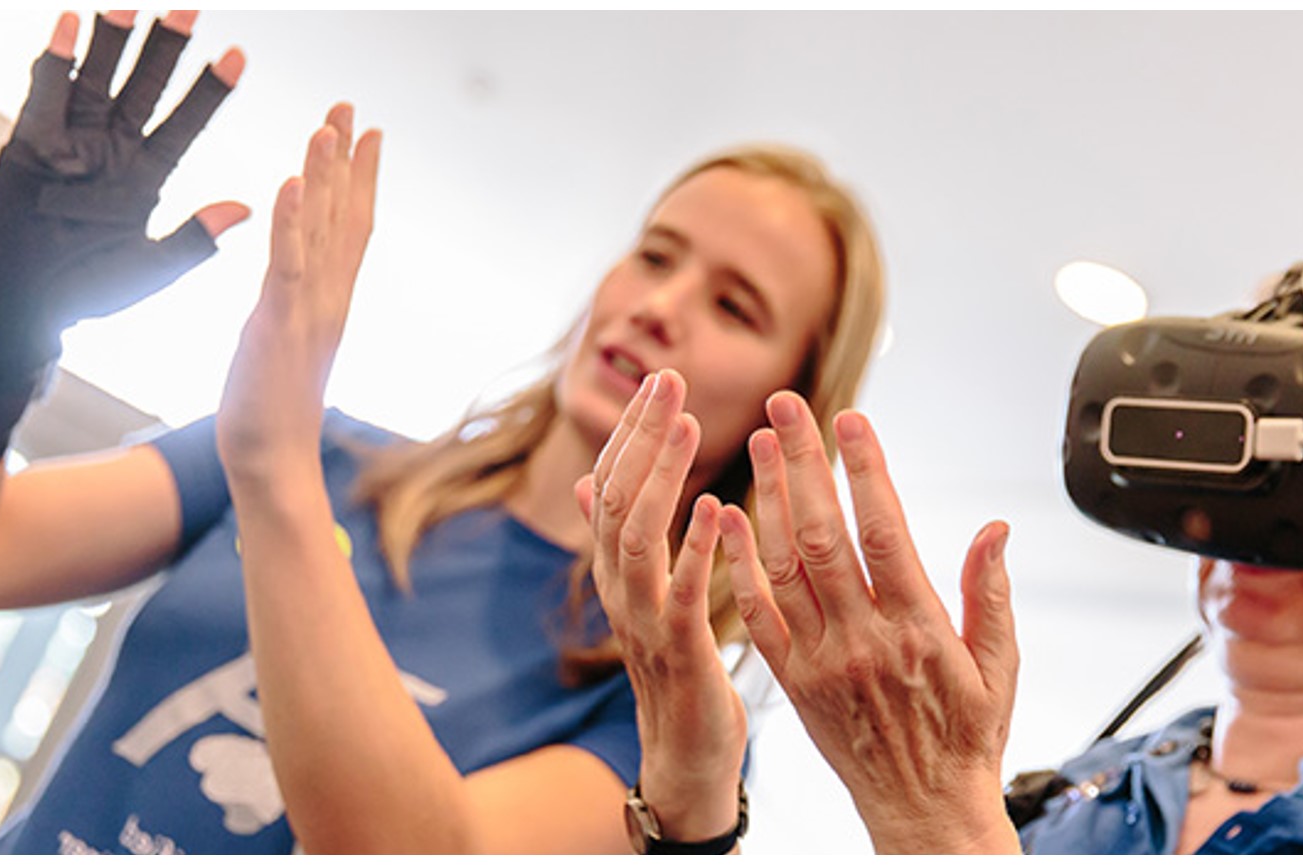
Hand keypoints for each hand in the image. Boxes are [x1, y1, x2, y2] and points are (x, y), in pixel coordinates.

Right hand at [0, 10, 251, 472]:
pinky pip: (44, 93)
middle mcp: (109, 150)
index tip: (238, 56)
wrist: (17, 306)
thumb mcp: (148, 270)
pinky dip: (54, 60)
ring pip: (98, 78)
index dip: (210, 91)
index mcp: (143, 177)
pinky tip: (68, 25)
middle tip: (192, 8)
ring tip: (132, 5)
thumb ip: (193, 240)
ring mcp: (70, 142)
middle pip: (144, 86)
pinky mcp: (30, 142)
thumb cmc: (78, 295)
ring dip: (114, 41)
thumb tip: (243, 211)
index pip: (186, 123)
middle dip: (166, 48)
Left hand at [214, 103, 381, 476]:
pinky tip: (292, 182)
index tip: (369, 130)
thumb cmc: (270, 408)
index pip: (351, 227)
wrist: (273, 461)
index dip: (361, 176)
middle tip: (350, 104)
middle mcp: (326, 297)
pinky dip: (290, 221)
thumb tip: (287, 287)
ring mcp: (305, 309)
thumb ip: (290, 306)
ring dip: (325, 175)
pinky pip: (285, 263)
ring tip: (328, 123)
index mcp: (328, 299)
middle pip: (343, 215)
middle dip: (346, 158)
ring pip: (320, 230)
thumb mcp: (283, 341)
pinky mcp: (277, 323)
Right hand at [571, 370, 744, 841]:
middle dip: (641, 438)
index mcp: (617, 574)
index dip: (631, 434)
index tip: (659, 382)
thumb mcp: (644, 599)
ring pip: (638, 539)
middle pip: (615, 501)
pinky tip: (718, 510)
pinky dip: (697, 551)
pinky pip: (682, 596)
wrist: (684, 759)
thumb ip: (618, 542)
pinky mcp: (679, 654)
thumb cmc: (676, 675)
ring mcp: (644, 622)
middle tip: (668, 381)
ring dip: (661, 479)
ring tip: (686, 426)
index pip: (611, 488)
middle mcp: (620, 590)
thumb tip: (585, 483)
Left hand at [729, 393, 1021, 853]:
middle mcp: (863, 638)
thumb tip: (995, 528)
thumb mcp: (1000, 667)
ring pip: (784, 566)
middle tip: (785, 405)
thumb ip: (990, 594)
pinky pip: (755, 614)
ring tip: (756, 442)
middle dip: (803, 464)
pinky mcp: (791, 679)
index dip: (864, 471)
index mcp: (919, 628)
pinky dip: (738, 564)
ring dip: (766, 499)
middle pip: (823, 534)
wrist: (923, 810)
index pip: (885, 531)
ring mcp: (820, 659)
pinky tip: (725, 518)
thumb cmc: (968, 737)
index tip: (850, 419)